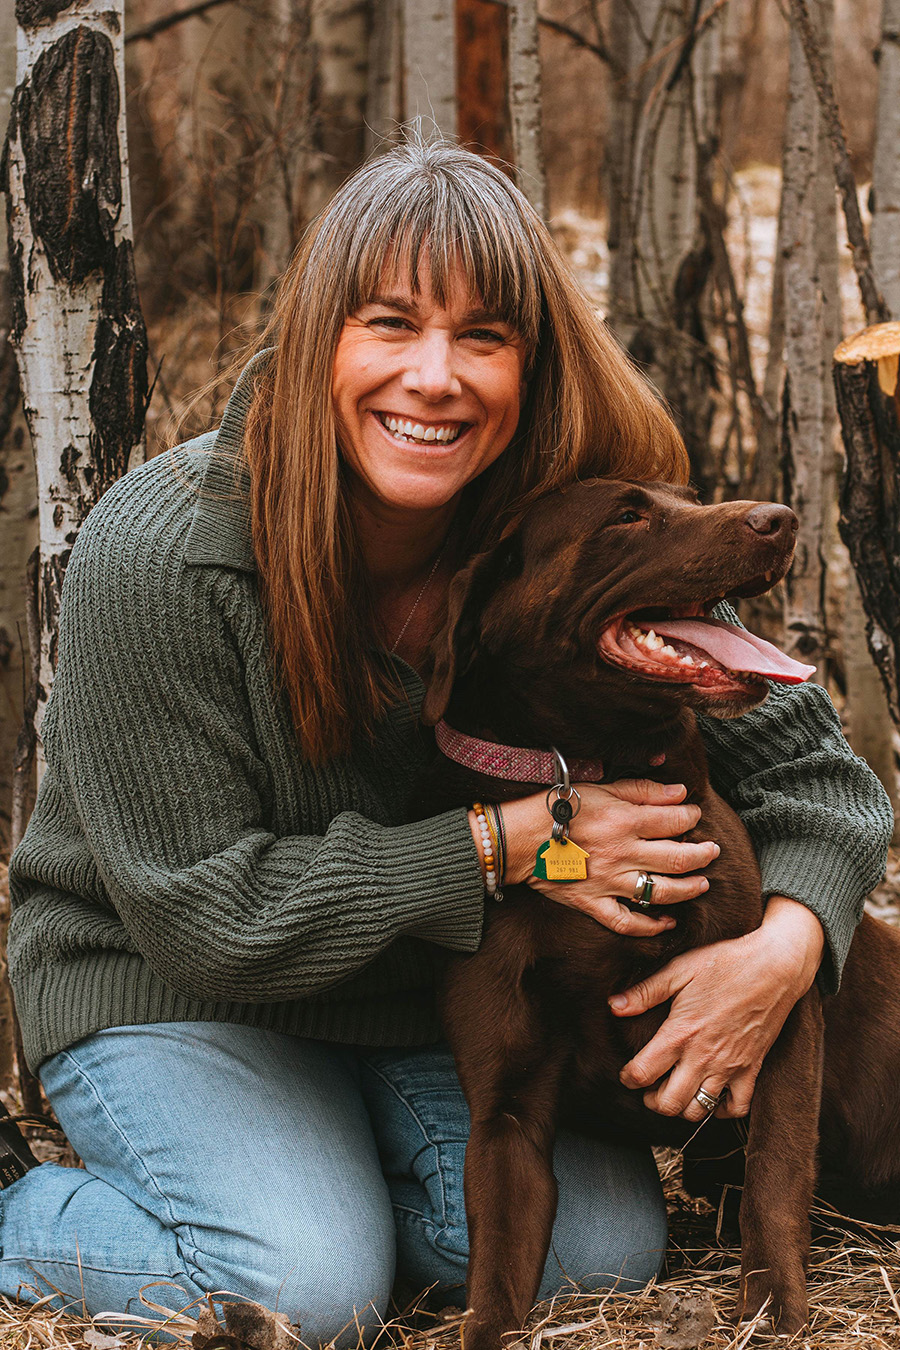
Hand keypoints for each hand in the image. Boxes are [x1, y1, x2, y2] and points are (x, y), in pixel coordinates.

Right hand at [473, 778, 719, 937]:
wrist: (517, 838)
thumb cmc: (556, 807)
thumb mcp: (600, 788)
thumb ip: (641, 790)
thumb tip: (679, 793)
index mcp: (624, 821)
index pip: (674, 821)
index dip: (690, 817)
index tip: (694, 815)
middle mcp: (622, 853)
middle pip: (677, 858)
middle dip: (702, 854)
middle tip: (712, 851)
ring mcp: (609, 883)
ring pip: (661, 892)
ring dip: (688, 889)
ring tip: (701, 883)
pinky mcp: (593, 904)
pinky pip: (628, 922)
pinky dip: (651, 927)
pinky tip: (668, 922)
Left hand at [609, 895, 823, 1119]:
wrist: (775, 965)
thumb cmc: (725, 962)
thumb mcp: (680, 969)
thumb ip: (645, 991)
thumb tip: (613, 1005)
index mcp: (681, 1032)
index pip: (642, 1074)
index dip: (628, 1079)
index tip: (627, 1074)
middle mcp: (703, 1056)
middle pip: (668, 1104)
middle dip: (652, 1101)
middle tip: (650, 1089)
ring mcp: (730, 1066)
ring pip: (699, 1111)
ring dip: (682, 1107)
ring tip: (676, 1092)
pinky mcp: (752, 1068)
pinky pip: (737, 1108)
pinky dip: (721, 1110)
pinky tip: (711, 1095)